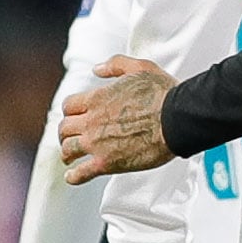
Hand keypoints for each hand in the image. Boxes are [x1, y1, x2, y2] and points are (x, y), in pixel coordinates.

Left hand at [60, 58, 177, 179]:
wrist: (177, 120)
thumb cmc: (163, 94)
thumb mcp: (140, 68)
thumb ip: (115, 65)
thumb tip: (97, 69)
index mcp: (97, 99)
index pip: (69, 106)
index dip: (70, 112)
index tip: (74, 117)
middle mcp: (91, 121)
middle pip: (65, 128)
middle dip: (65, 133)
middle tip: (69, 138)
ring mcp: (97, 143)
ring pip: (68, 150)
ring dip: (67, 154)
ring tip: (69, 158)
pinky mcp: (107, 163)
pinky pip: (82, 173)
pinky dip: (74, 176)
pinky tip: (72, 177)